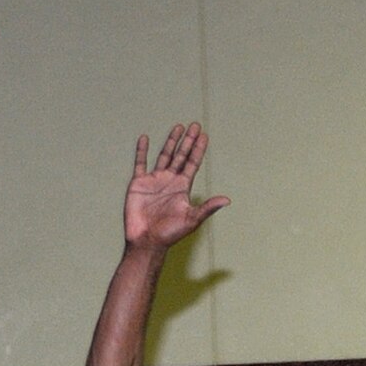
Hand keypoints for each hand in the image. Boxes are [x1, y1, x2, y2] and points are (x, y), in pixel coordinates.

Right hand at [124, 124, 228, 252]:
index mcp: (182, 187)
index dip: (198, 150)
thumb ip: (207, 207)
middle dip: (188, 141)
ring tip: (178, 127)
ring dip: (171, 142)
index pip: (193, 163)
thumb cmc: (169, 234)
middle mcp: (170, 181)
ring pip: (164, 156)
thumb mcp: (191, 220)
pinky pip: (140, 163)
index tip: (204, 135)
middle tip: (195, 125)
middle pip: (181, 156)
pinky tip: (145, 138)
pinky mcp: (139, 183)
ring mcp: (154, 181)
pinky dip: (142, 151)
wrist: (146, 241)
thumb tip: (227, 200)